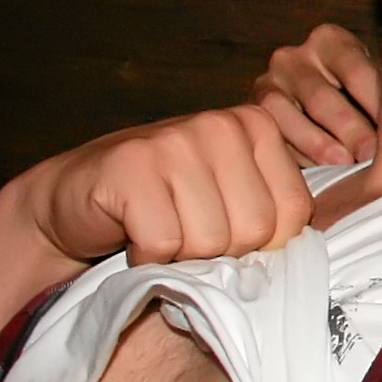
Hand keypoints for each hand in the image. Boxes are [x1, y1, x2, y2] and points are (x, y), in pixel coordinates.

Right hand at [13, 104, 314, 270]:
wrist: (75, 197)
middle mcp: (220, 124)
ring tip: (159, 228)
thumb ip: (271, 207)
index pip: (294, 213)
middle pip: (254, 230)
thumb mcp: (230, 193)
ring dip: (181, 255)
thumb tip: (306, 248)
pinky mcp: (130, 168)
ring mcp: (174, 141)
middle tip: (186, 231)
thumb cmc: (164, 202)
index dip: (260, 243)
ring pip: (210, 240)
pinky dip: (147, 256)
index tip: (225, 228)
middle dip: (220, 251)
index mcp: (257, 127)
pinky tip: (133, 233)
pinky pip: (164, 244)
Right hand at [251, 22, 381, 166]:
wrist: (315, 102)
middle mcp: (292, 57)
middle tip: (371, 154)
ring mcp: (267, 84)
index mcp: (329, 40)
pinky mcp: (253, 113)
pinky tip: (322, 167)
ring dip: (321, 145)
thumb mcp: (371, 82)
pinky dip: (299, 154)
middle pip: (322, 98)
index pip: (356, 71)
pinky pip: (273, 136)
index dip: (377, 104)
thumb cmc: (358, 93)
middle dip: (350, 130)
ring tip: (346, 163)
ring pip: (289, 118)